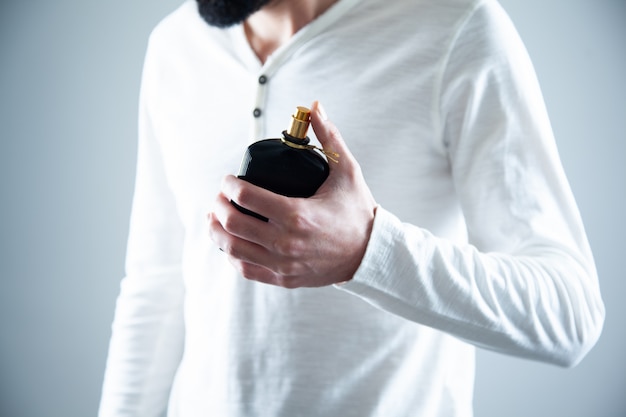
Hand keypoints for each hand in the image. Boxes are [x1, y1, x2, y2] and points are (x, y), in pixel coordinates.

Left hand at [208, 101, 376, 287]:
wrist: (370, 253)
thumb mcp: (347, 171)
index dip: (229, 185)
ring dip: (217, 230)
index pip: (247, 197)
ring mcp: (283, 264)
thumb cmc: (358, 211)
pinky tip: (230, 241)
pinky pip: (246, 269)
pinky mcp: (284, 278)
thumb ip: (329, 137)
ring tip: (216, 216)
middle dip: (219, 205)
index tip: (229, 178)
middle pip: (233, 224)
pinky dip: (232, 254)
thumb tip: (314, 106)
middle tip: (221, 196)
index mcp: (298, 214)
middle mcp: (286, 243)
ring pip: (233, 249)